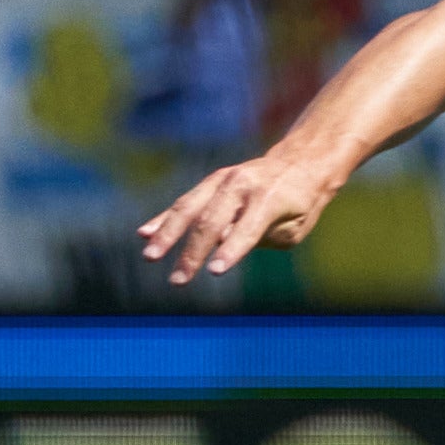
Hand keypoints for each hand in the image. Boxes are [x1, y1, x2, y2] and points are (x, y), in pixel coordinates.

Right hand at [139, 149, 346, 282]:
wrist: (299, 165)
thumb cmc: (299, 206)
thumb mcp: (292, 227)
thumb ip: (260, 236)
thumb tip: (218, 242)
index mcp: (270, 198)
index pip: (247, 229)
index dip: (231, 251)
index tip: (214, 271)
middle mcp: (243, 185)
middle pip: (211, 221)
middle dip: (193, 252)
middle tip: (178, 279)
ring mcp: (224, 180)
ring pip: (189, 208)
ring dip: (167, 234)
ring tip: (150, 256)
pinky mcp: (212, 182)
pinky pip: (185, 202)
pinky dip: (165, 218)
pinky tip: (144, 234)